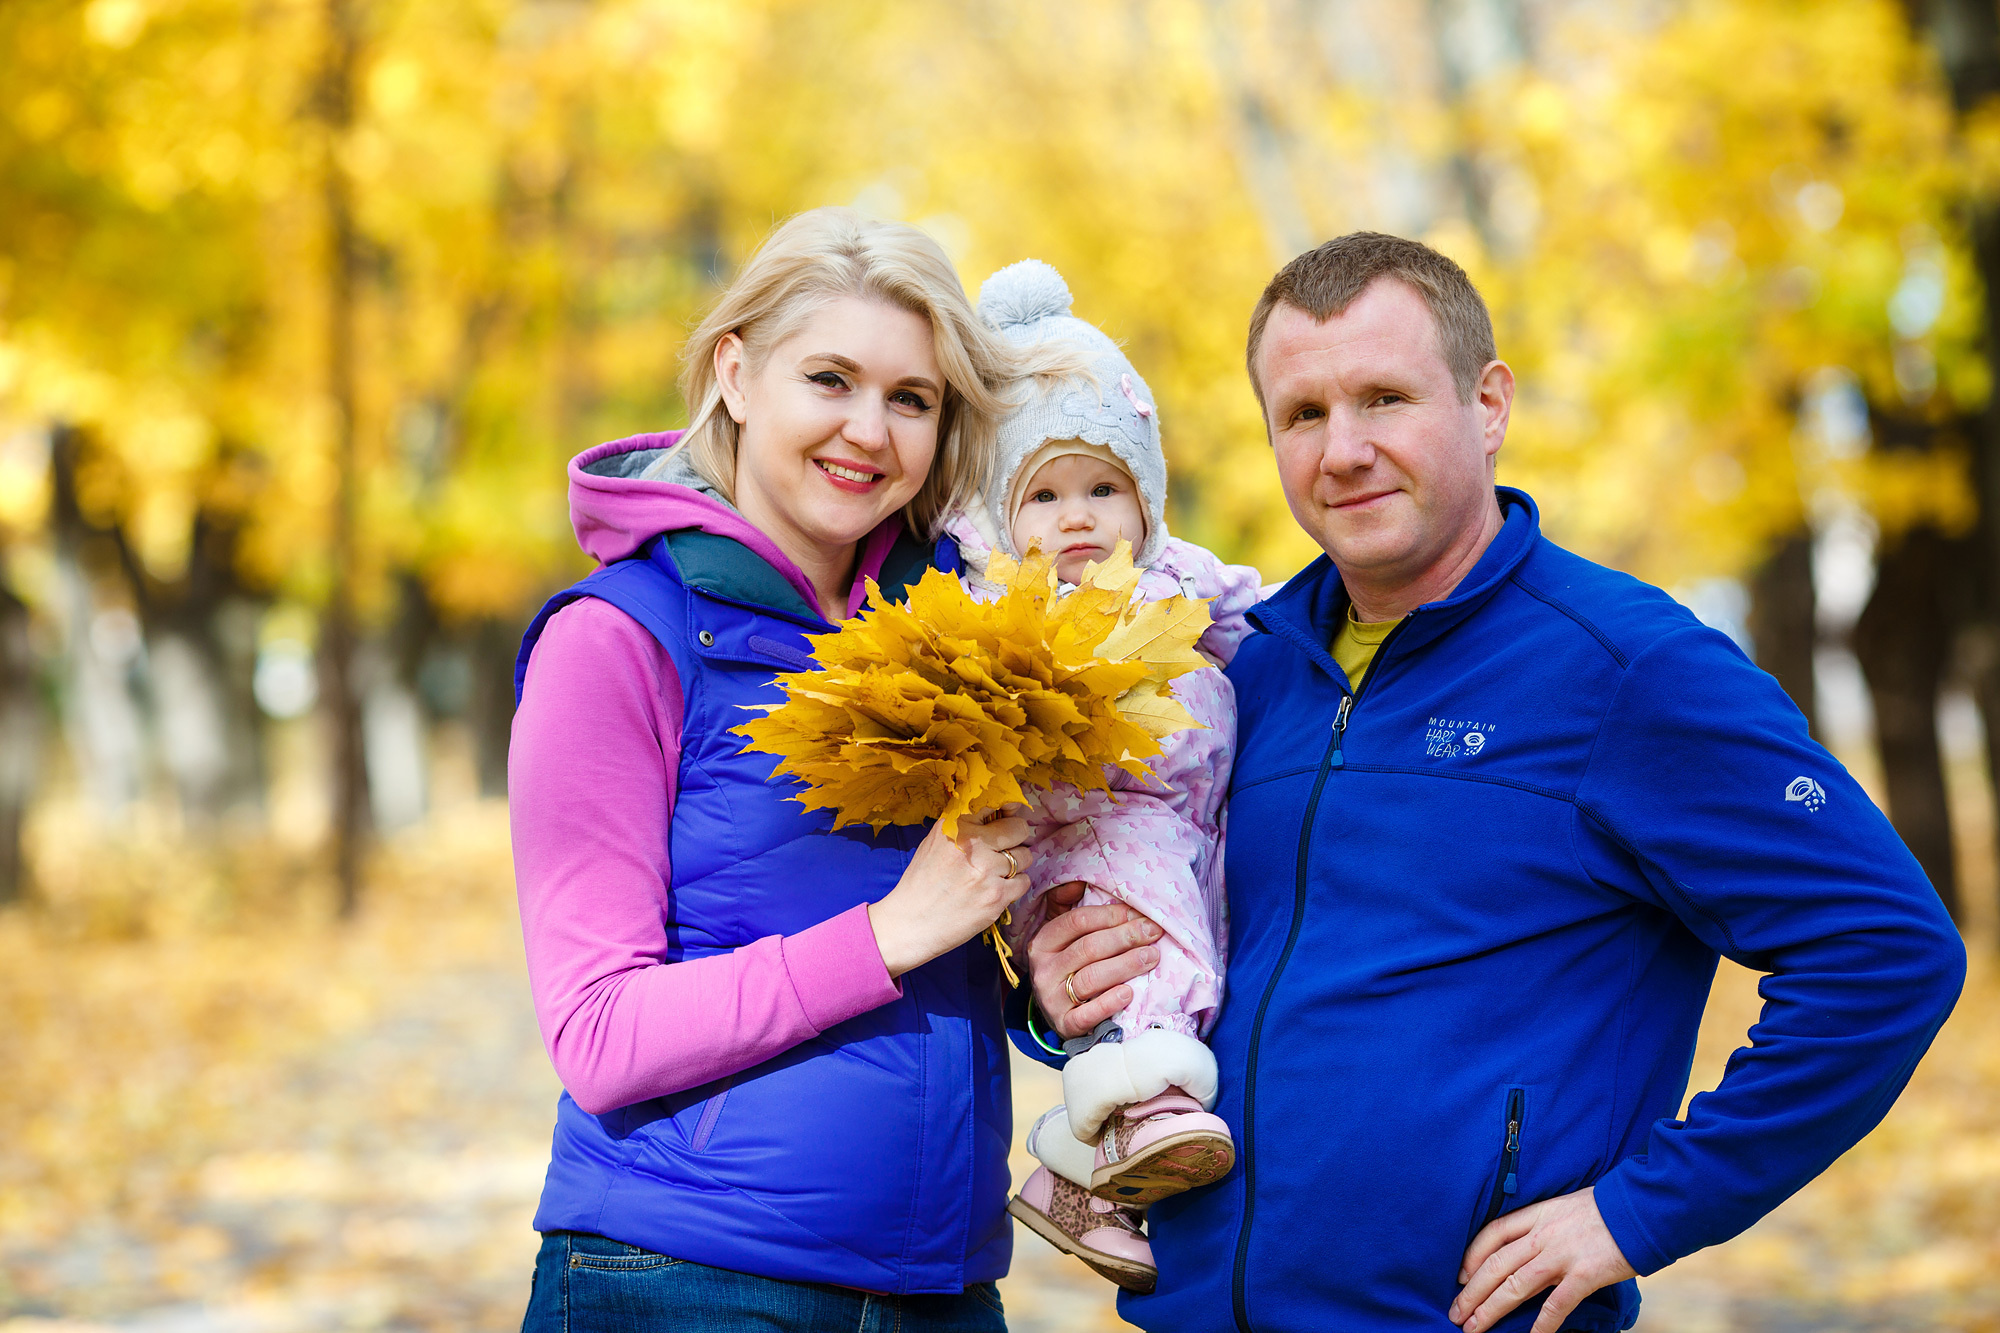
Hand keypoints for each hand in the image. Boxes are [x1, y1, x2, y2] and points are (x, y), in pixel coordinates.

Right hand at [868, 810, 1031, 978]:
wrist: (911, 923)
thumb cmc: (923, 882)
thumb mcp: (934, 841)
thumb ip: (963, 824)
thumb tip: (1000, 810)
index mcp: (955, 825)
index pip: (995, 802)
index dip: (1006, 809)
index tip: (1007, 815)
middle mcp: (972, 843)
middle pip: (1018, 828)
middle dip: (1015, 837)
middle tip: (1004, 849)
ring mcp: (986, 870)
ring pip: (1025, 855)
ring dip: (1017, 864)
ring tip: (997, 873)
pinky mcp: (997, 896)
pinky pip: (1024, 881)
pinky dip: (1015, 886)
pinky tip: (997, 889)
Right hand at [1026, 880, 1162, 1038]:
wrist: (1058, 1015)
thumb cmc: (1067, 967)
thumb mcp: (1060, 936)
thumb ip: (1065, 906)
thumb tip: (1078, 881)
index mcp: (1043, 942)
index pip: (1077, 922)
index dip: (1110, 915)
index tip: (1138, 912)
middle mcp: (1044, 970)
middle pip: (1089, 948)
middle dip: (1126, 937)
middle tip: (1153, 932)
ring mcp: (1052, 999)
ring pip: (1091, 978)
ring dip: (1126, 965)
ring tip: (1152, 957)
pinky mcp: (1065, 1025)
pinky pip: (1087, 1014)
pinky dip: (1109, 1003)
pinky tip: (1129, 993)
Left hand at [1450, 1187, 1636, 1332]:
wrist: (1644, 1206)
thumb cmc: (1610, 1209)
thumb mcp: (1569, 1206)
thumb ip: (1549, 1224)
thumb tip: (1533, 1245)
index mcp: (1539, 1213)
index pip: (1494, 1233)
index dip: (1472, 1255)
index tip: (1460, 1276)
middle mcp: (1544, 1233)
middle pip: (1496, 1263)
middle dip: (1472, 1291)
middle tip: (1456, 1313)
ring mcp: (1563, 1253)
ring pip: (1515, 1284)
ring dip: (1491, 1309)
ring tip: (1474, 1328)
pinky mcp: (1585, 1273)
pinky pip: (1556, 1304)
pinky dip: (1541, 1324)